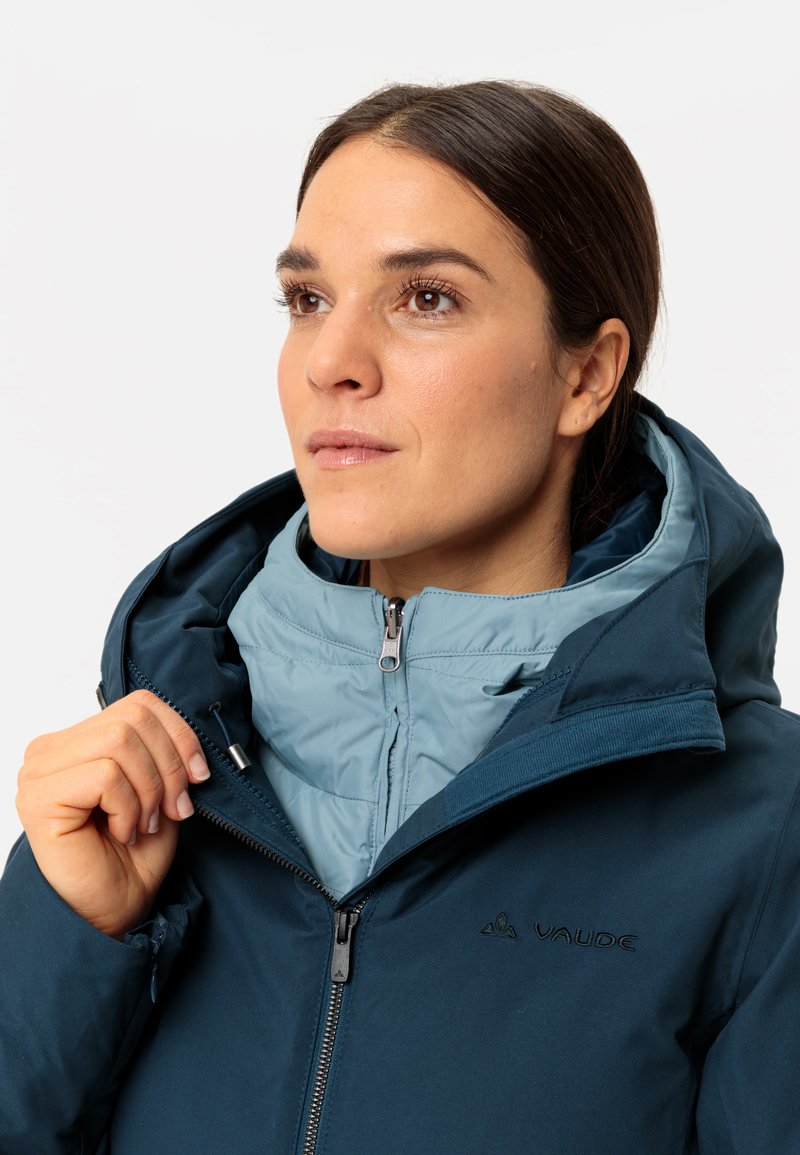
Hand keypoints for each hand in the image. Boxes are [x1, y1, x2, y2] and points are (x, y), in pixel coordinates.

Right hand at [16, 690, 209, 937]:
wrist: (114, 911)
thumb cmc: (133, 856)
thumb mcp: (161, 791)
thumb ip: (165, 752)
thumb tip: (189, 733)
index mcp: (78, 740)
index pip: (139, 704)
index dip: (179, 735)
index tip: (197, 776)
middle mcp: (50, 750)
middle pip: (133, 719)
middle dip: (169, 766)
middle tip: (172, 808)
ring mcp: (39, 772)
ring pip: (120, 741)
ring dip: (149, 790)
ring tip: (143, 824)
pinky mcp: (39, 797)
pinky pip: (106, 775)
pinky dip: (128, 807)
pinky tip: (121, 832)